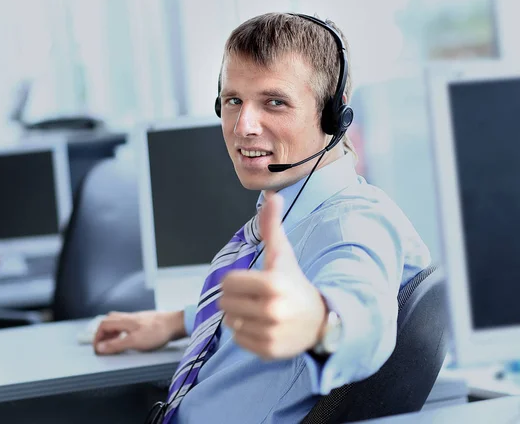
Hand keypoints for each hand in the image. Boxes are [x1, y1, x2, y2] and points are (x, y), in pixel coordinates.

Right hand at [93, 310, 185, 354]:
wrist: (176, 324)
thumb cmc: (157, 332)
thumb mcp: (134, 341)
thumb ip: (116, 345)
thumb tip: (99, 347)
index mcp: (124, 320)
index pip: (103, 325)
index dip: (97, 337)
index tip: (97, 348)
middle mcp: (129, 317)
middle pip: (109, 321)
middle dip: (103, 334)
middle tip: (103, 346)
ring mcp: (137, 318)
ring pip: (119, 322)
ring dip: (112, 332)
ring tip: (113, 344)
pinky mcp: (145, 321)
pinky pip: (128, 324)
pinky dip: (122, 332)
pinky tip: (128, 339)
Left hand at [219, 191, 326, 359]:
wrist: (321, 320)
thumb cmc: (295, 282)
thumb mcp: (283, 254)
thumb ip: (272, 226)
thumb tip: (272, 195)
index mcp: (272, 284)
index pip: (227, 282)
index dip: (236, 280)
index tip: (252, 281)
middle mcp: (272, 310)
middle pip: (225, 303)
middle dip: (236, 298)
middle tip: (256, 297)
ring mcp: (270, 333)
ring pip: (230, 321)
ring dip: (240, 315)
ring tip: (260, 311)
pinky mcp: (268, 350)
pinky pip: (238, 339)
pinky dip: (246, 332)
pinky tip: (263, 325)